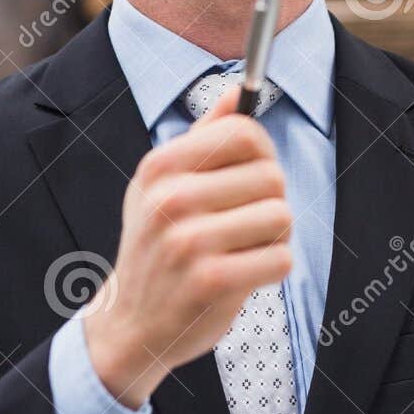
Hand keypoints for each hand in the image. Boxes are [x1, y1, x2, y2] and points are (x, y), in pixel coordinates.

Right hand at [83, 84, 292, 407]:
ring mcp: (188, 241)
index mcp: (159, 167)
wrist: (132, 323)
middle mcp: (170, 199)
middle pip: (271, 175)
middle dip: (270, 201)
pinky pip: (280, 258)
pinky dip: (272, 269)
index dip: (263, 153)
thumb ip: (204, 137)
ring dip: (274, 238)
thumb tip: (241, 90)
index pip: (243, 132)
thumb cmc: (157, 248)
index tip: (255, 175)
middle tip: (245, 224)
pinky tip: (245, 274)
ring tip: (243, 250)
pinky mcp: (212, 281)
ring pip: (281, 216)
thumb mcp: (162, 185)